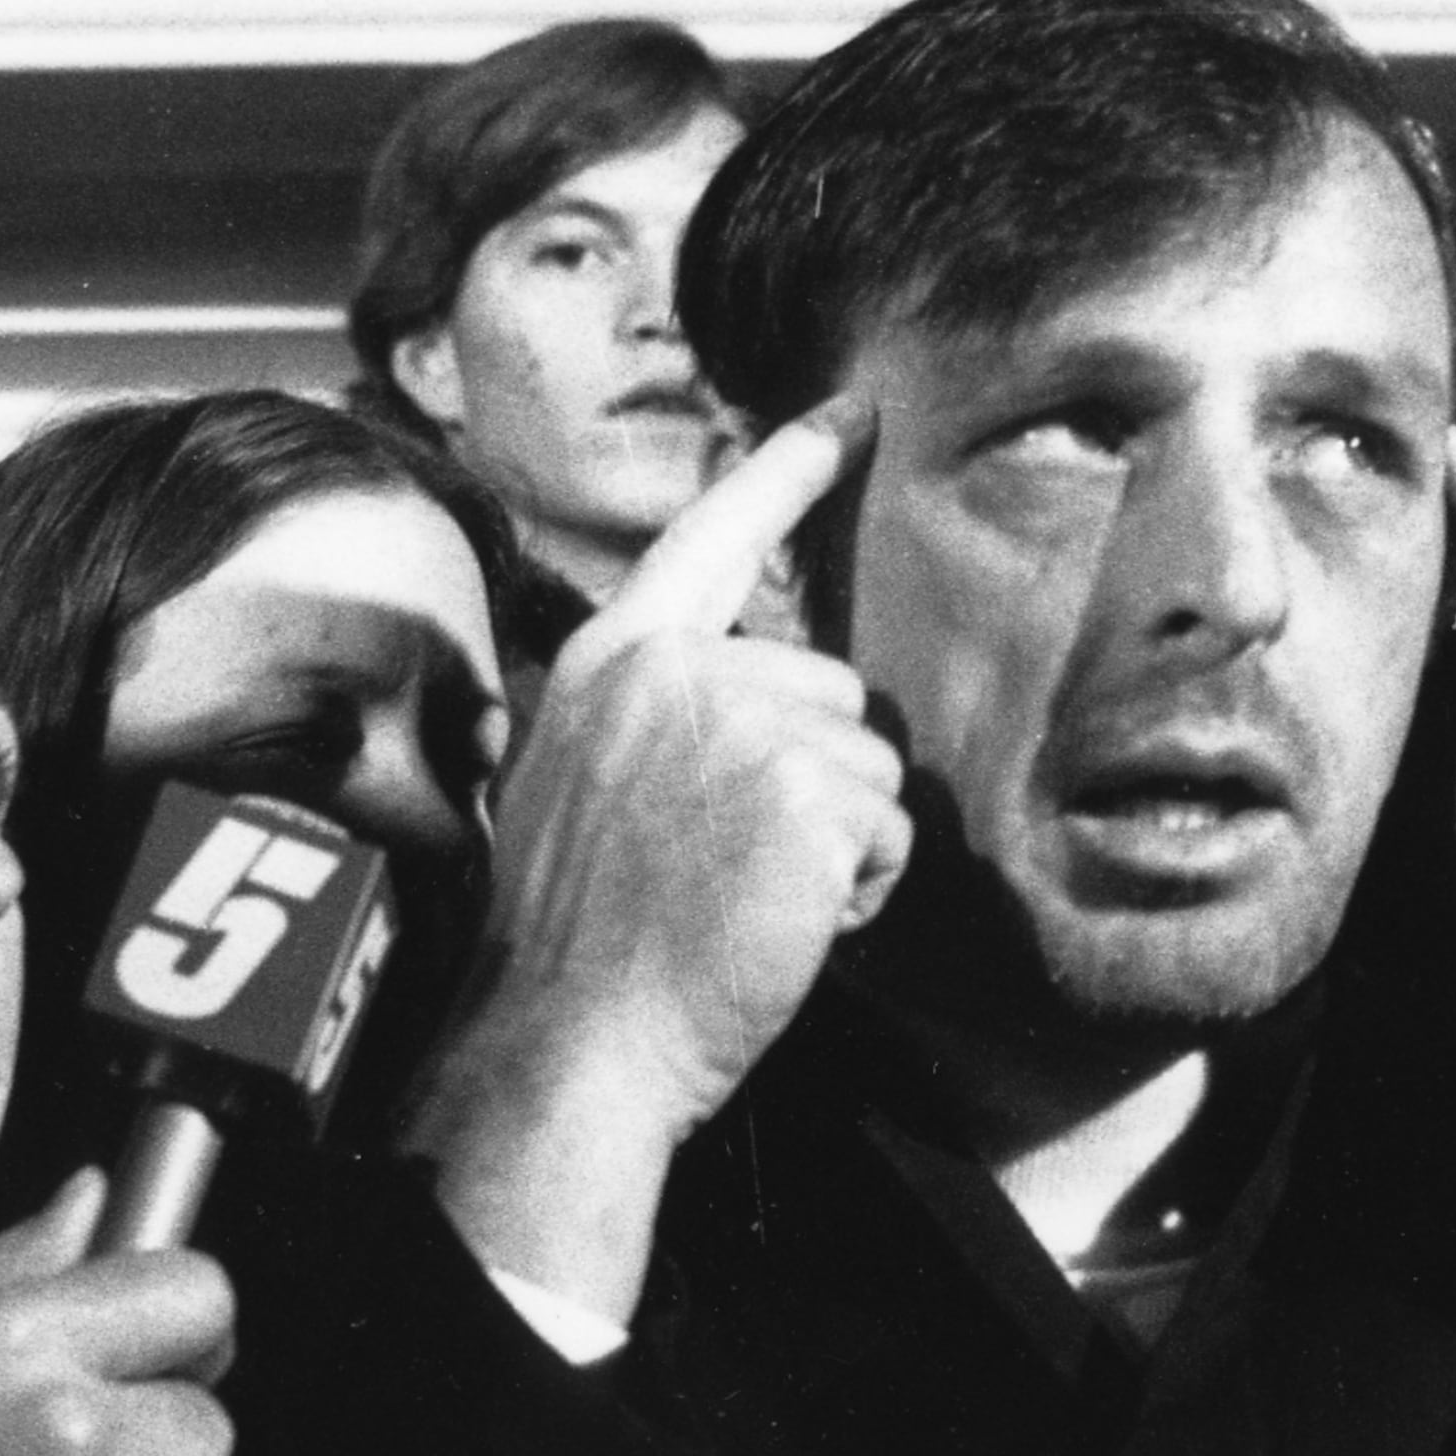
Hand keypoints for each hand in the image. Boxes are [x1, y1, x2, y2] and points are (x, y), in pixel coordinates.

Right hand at [408, 405, 910, 1323]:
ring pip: (867, 763)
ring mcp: (737, 722)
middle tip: (727, 872)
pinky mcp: (803, 789)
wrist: (566, 1045)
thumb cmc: (576, 950)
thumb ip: (640, 720)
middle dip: (813, 785)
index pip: (711, 538)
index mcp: (609, 664)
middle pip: (828, 689)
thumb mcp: (577, 792)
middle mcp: (670, 670)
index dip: (787, 470)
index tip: (852, 411)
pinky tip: (783, 927)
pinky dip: (859, 893)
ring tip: (747, 902)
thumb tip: (723, 691)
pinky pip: (890, 829)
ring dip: (838, 846)